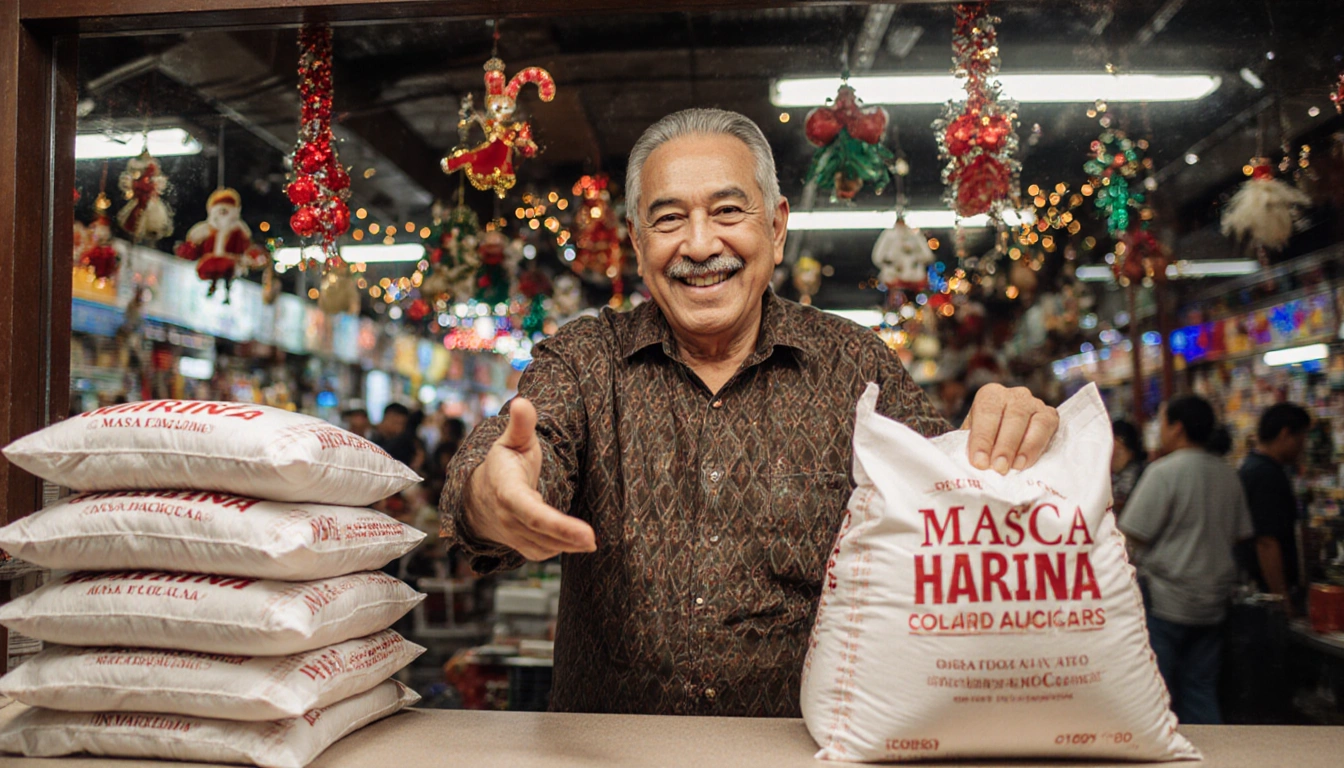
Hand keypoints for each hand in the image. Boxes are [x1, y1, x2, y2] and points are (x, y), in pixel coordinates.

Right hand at [463, 398, 595, 560]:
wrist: (482, 497)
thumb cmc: (505, 464)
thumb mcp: (513, 441)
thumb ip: (521, 424)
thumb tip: (522, 402)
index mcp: (507, 491)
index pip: (530, 510)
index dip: (555, 523)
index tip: (583, 531)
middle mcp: (508, 518)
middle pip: (540, 532)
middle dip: (567, 537)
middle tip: (593, 540)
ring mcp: (513, 536)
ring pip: (545, 545)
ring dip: (569, 544)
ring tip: (590, 539)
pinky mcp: (524, 547)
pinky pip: (545, 551)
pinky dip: (563, 547)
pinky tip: (577, 539)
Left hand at [962, 383, 1059, 474]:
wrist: (1005, 441)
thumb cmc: (986, 441)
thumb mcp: (975, 440)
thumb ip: (975, 448)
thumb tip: (977, 463)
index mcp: (990, 395)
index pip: (985, 412)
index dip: (982, 439)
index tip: (979, 461)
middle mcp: (1014, 395)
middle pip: (1012, 417)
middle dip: (1005, 445)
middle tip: (999, 467)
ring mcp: (1035, 403)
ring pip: (1033, 422)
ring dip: (1024, 448)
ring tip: (1015, 467)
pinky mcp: (1050, 416)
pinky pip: (1046, 428)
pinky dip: (1036, 447)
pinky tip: (1026, 462)